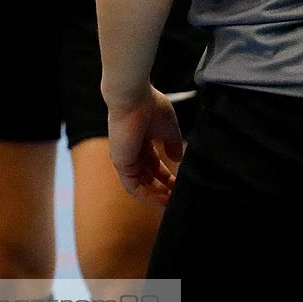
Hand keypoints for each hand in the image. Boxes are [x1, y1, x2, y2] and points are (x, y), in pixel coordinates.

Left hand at [106, 86, 183, 206]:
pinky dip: (147, 195)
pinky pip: (132, 186)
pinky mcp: (121, 162)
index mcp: (142, 143)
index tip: (181, 186)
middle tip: (178, 200)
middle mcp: (132, 152)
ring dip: (156, 196)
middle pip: (148, 177)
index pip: (155, 166)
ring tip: (172, 204)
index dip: (168, 178)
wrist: (133, 97)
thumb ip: (173, 144)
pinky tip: (162, 201)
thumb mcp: (169, 129)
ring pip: (140, 185)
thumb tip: (177, 159)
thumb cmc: (150, 107)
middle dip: (164, 190)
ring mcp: (125, 158)